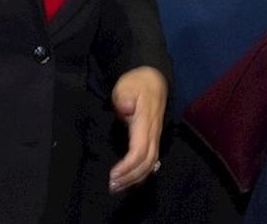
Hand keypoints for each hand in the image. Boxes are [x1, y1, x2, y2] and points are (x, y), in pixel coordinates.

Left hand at [108, 67, 165, 192]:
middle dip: (130, 177)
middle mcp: (153, 134)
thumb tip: (126, 108)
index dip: (127, 166)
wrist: (153, 79)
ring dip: (135, 178)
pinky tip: (130, 180)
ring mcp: (155, 137)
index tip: (112, 174)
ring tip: (118, 187)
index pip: (139, 151)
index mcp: (146, 123)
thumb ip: (125, 97)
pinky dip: (140, 173)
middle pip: (146, 162)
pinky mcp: (153, 139)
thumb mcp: (128, 85)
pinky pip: (151, 161)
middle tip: (112, 186)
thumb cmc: (136, 84)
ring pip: (150, 164)